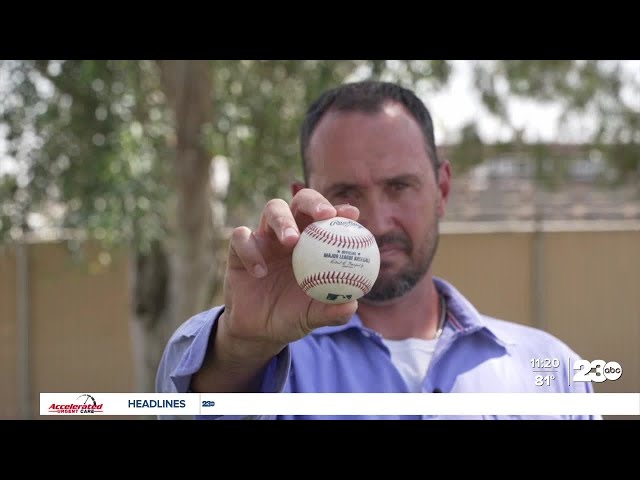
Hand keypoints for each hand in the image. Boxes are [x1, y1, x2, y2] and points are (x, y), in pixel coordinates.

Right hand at [218, 188, 359, 358]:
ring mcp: (264, 237)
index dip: (339, 210)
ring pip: (272, 209)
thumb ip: (332, 312)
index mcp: (313, 242)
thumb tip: (351, 305)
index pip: (327, 217)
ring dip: (283, 220)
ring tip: (291, 241)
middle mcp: (289, 233)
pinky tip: (260, 271)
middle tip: (324, 215)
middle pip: (300, 201)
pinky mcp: (238, 248)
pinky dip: (250, 251)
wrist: (259, 331)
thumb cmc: (293, 316)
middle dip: (313, 202)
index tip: (351, 214)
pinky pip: (241, 238)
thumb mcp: (313, 316)